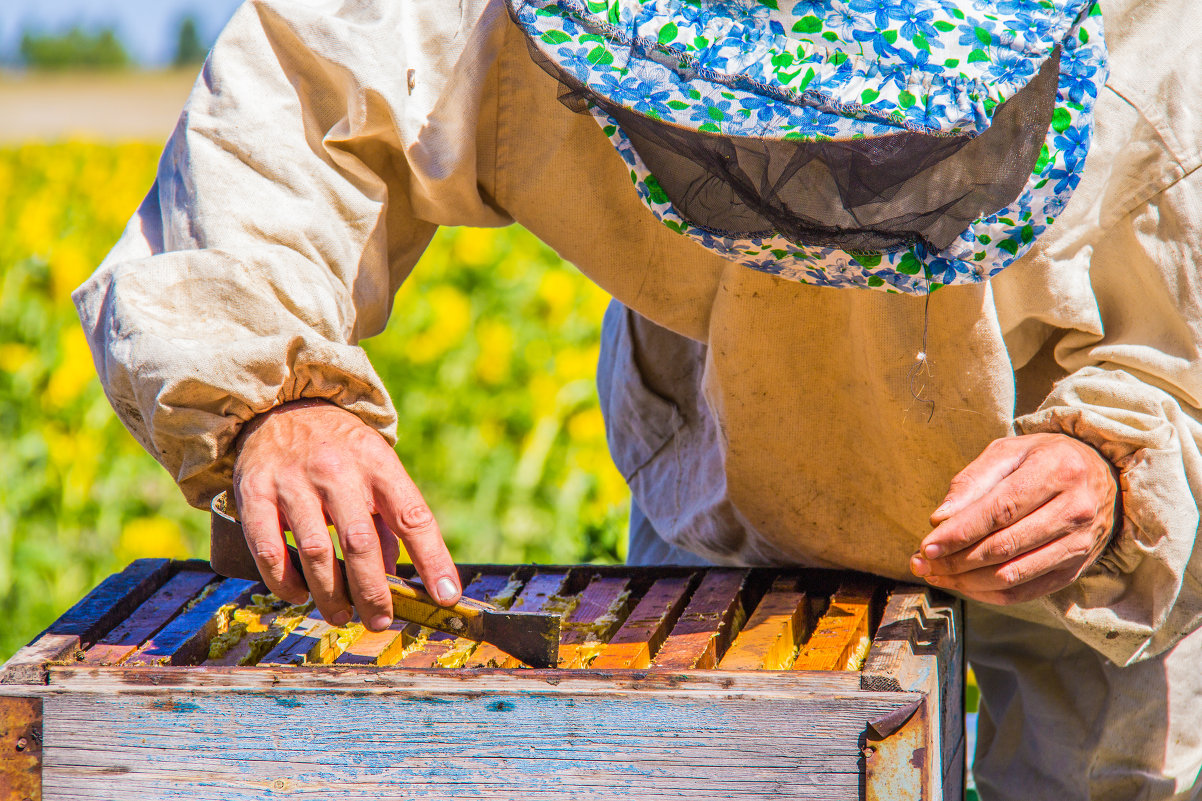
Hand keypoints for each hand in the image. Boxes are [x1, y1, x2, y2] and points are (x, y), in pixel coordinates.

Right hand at [232, 399, 460, 630]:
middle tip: (380, 621)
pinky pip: (269, 549)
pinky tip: (299, 595)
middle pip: (360, 542)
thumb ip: (390, 520)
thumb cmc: (340, 450)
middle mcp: (337, 469)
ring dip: (330, 595)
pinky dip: (285, 582)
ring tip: (342, 616)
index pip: (412, 516)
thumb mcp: (376, 468)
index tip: (446, 597)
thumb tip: (399, 578)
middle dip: (373, 591)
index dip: (433, 560)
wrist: (280, 406)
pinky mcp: (255, 492)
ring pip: (315, 551)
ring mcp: (293, 481)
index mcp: (378, 463)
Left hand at [909, 433, 1118, 604]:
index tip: (927, 545)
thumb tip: (940, 519)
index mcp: (1056, 471)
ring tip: (935, 574)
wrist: (1102, 473)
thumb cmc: (1044, 458)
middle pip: (1004, 546)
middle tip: (921, 563)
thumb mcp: (1008, 451)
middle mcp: (1075, 509)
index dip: (960, 533)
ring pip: (1013, 575)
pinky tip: (963, 585)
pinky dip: (989, 594)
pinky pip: (1027, 591)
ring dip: (967, 581)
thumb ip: (972, 481)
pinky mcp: (1076, 568)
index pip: (1000, 510)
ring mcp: (1080, 543)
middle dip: (955, 560)